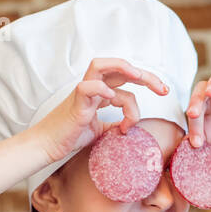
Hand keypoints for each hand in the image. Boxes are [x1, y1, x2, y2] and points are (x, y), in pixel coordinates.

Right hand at [32, 58, 169, 164]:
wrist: (46, 146)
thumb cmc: (70, 136)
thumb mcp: (100, 130)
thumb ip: (115, 124)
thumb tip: (129, 126)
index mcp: (99, 92)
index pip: (126, 77)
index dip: (147, 81)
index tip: (164, 91)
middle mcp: (92, 87)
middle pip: (119, 67)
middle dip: (145, 74)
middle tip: (163, 89)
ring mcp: (82, 93)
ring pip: (100, 65)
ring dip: (124, 69)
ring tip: (140, 80)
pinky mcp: (75, 104)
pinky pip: (87, 87)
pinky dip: (102, 89)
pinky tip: (112, 100)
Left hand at [185, 69, 210, 149]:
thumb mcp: (207, 136)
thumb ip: (196, 135)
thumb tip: (185, 141)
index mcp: (202, 100)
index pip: (193, 102)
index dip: (191, 118)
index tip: (194, 137)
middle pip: (203, 85)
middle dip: (196, 97)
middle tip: (193, 113)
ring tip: (210, 93)